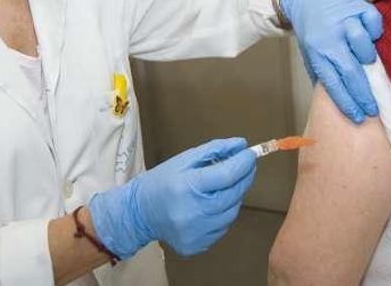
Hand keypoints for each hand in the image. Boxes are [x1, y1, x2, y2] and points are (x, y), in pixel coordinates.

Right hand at [88, 138, 256, 257]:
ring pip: (232, 212)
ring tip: (222, 188)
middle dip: (244, 177)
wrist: (139, 213)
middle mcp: (193, 212)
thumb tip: (241, 145)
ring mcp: (196, 232)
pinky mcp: (197, 245)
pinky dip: (222, 214)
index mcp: (187, 187)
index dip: (243, 163)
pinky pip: (222, 227)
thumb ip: (214, 150)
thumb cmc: (161, 181)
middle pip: (233, 194)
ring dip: (233, 197)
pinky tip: (210, 206)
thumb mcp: (184, 160)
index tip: (251, 154)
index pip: (227, 174)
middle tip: (245, 166)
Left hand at [282, 0, 382, 122]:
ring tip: (368, 62)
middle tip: (374, 109)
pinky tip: (372, 37)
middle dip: (363, 94)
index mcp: (316, 51)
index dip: (347, 102)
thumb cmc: (313, 33)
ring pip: (363, 43)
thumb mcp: (310, 55)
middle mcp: (330, 36)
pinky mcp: (359, 6)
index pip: (332, 83)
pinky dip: (376, 31)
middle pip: (350, 70)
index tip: (359, 117)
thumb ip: (323, 75)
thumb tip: (340, 104)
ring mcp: (345, 19)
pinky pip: (374, 22)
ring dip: (368, 57)